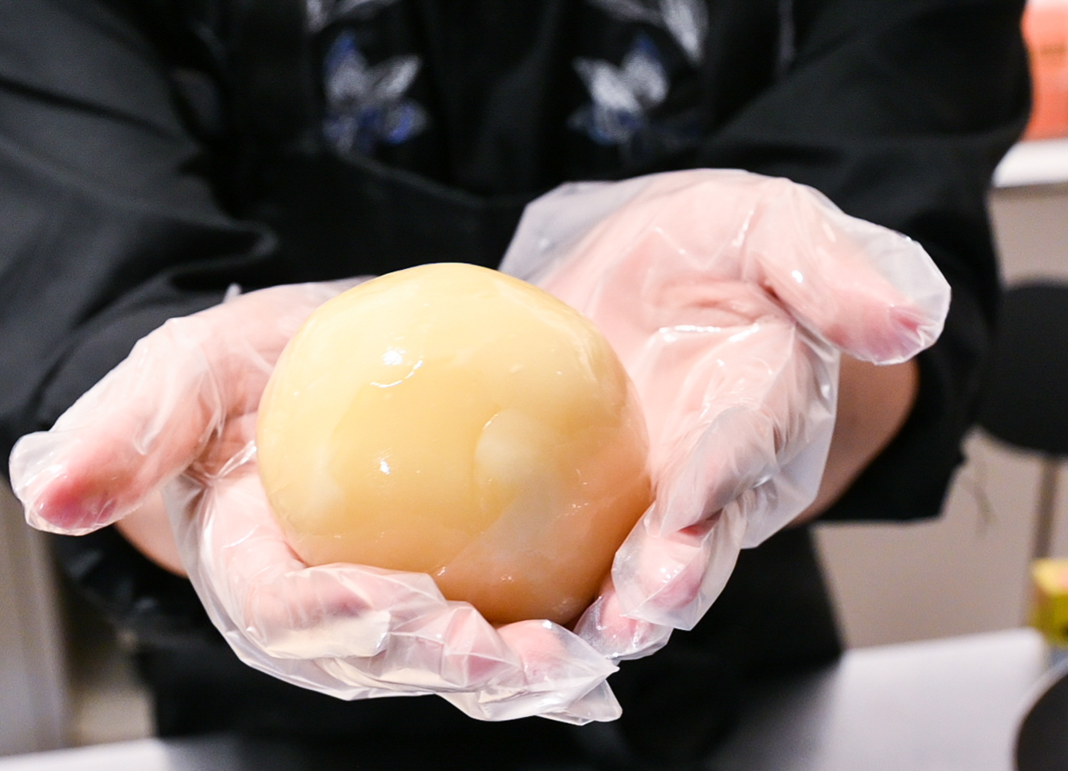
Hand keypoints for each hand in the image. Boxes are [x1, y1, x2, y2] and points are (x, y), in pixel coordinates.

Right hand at [10, 280, 619, 723]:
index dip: (329, 617)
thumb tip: (48, 495)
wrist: (320, 376)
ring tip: (572, 660)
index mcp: (251, 575)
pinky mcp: (457, 598)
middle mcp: (322, 621)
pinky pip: (504, 627)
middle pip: (373, 663)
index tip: (392, 600)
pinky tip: (608, 629)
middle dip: (437, 668)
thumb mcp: (190, 367)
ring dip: (512, 674)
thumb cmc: (251, 376)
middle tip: (501, 651)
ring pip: (448, 665)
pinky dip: (553, 638)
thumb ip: (129, 427)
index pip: (277, 610)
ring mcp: (393, 620)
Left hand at [502, 169, 948, 658]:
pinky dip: (553, 591)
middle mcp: (713, 468)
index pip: (751, 443)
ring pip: (644, 566)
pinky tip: (519, 618)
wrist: (652, 274)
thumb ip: (831, 271)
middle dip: (678, 575)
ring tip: (597, 633)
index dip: (721, 476)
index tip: (690, 508)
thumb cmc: (720, 251)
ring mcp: (651, 495)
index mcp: (765, 401)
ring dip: (622, 606)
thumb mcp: (772, 230)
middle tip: (651, 604)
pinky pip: (576, 554)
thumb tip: (908, 320)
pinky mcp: (590, 501)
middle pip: (703, 535)